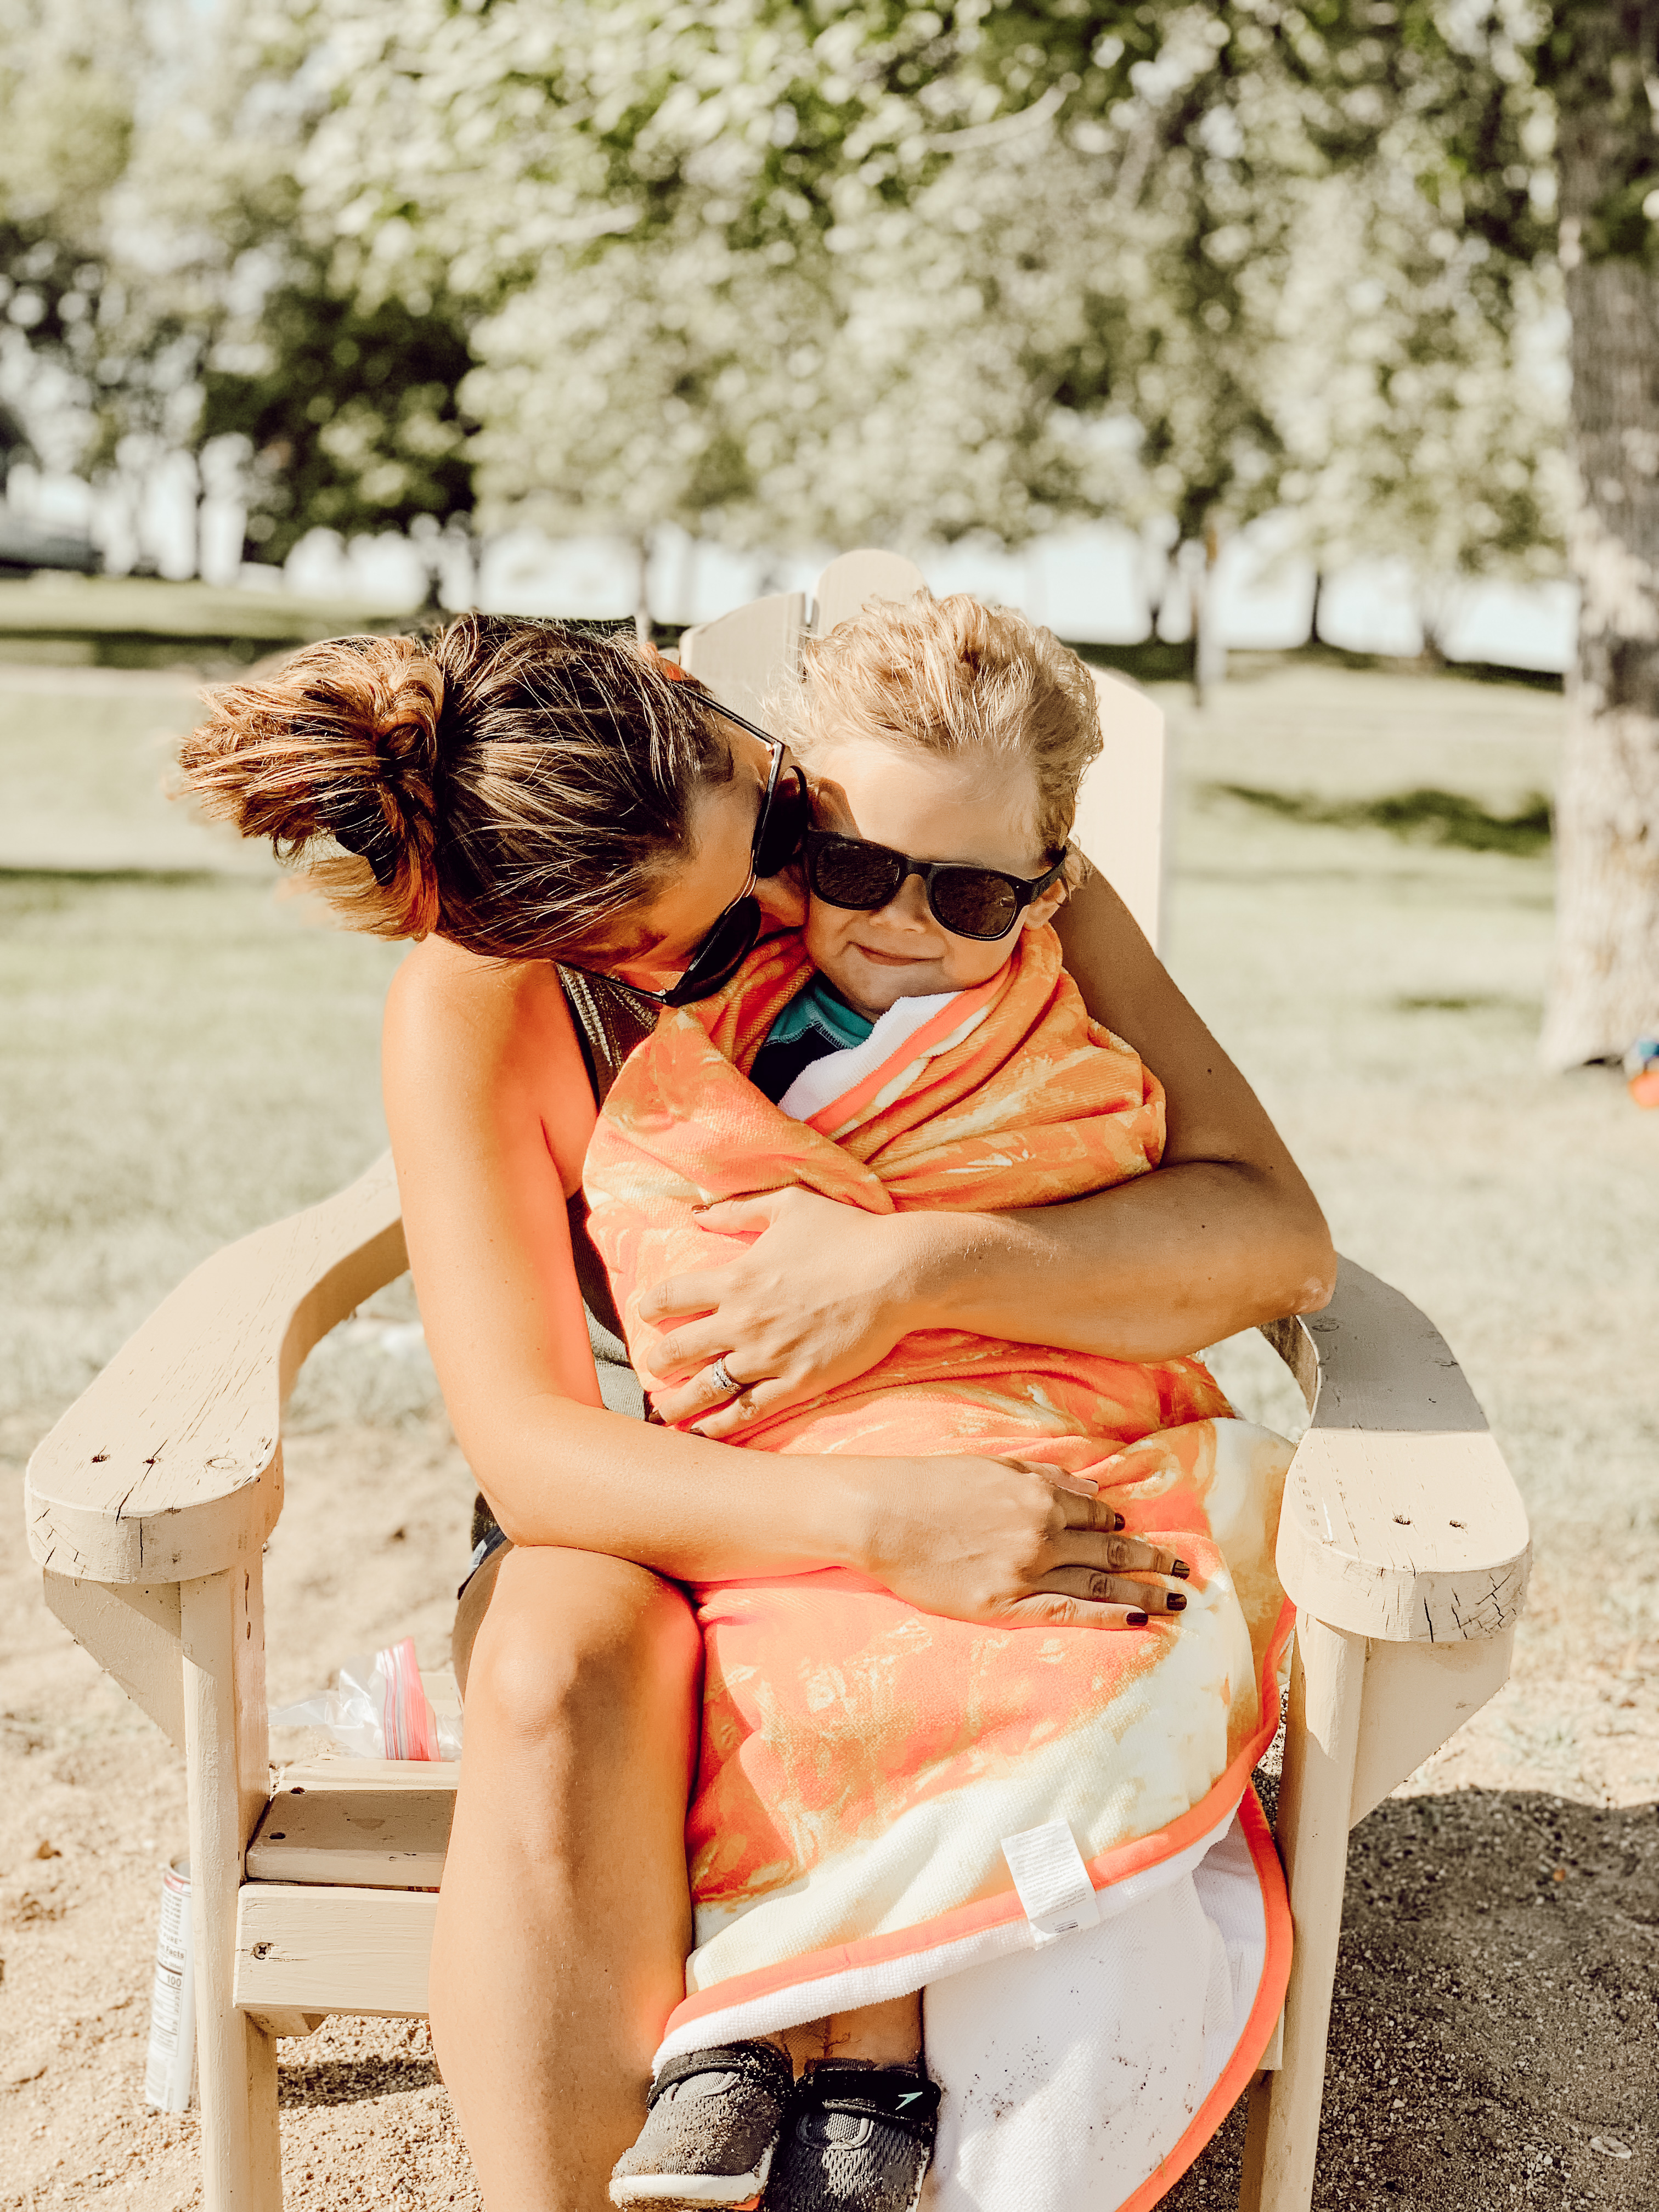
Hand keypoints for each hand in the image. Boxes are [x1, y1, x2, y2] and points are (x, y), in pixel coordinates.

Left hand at [640, 1189, 925, 1434]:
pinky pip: (748, 1411)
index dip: (650, 1307)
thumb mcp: (790, 1205)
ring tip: (664, 1412)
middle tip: (652, 1368)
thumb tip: (698, 1212)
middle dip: (657, 1362)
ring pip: (706, 1389)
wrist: (899, 1273)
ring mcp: (770, 1356)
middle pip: (678, 1349)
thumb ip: (738, 1209)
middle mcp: (743, 1322)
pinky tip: (705, 1432)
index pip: (671, 1297)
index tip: (645, 1314)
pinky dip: (721, 1425)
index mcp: (735, 1279)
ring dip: (678, 1403)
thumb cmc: (847, 1233)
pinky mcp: (799, 1382)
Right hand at [858, 1455, 1191, 1630]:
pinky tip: (1137, 1620)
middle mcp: (1043, 1533)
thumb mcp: (993, 1466)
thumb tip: (1091, 1487)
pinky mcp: (1004, 1606)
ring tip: (1176, 1600)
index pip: (1095, 1514)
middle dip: (1152, 1560)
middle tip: (1185, 1571)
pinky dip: (1108, 1617)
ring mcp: (1026, 1572)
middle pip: (1111, 1552)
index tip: (1136, 1537)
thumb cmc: (930, 1485)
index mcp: (1040, 1496)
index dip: (1119, 1528)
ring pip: (1100, 1584)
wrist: (881, 1515)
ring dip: (1144, 1590)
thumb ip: (1044, 1477)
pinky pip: (1068, 1614)